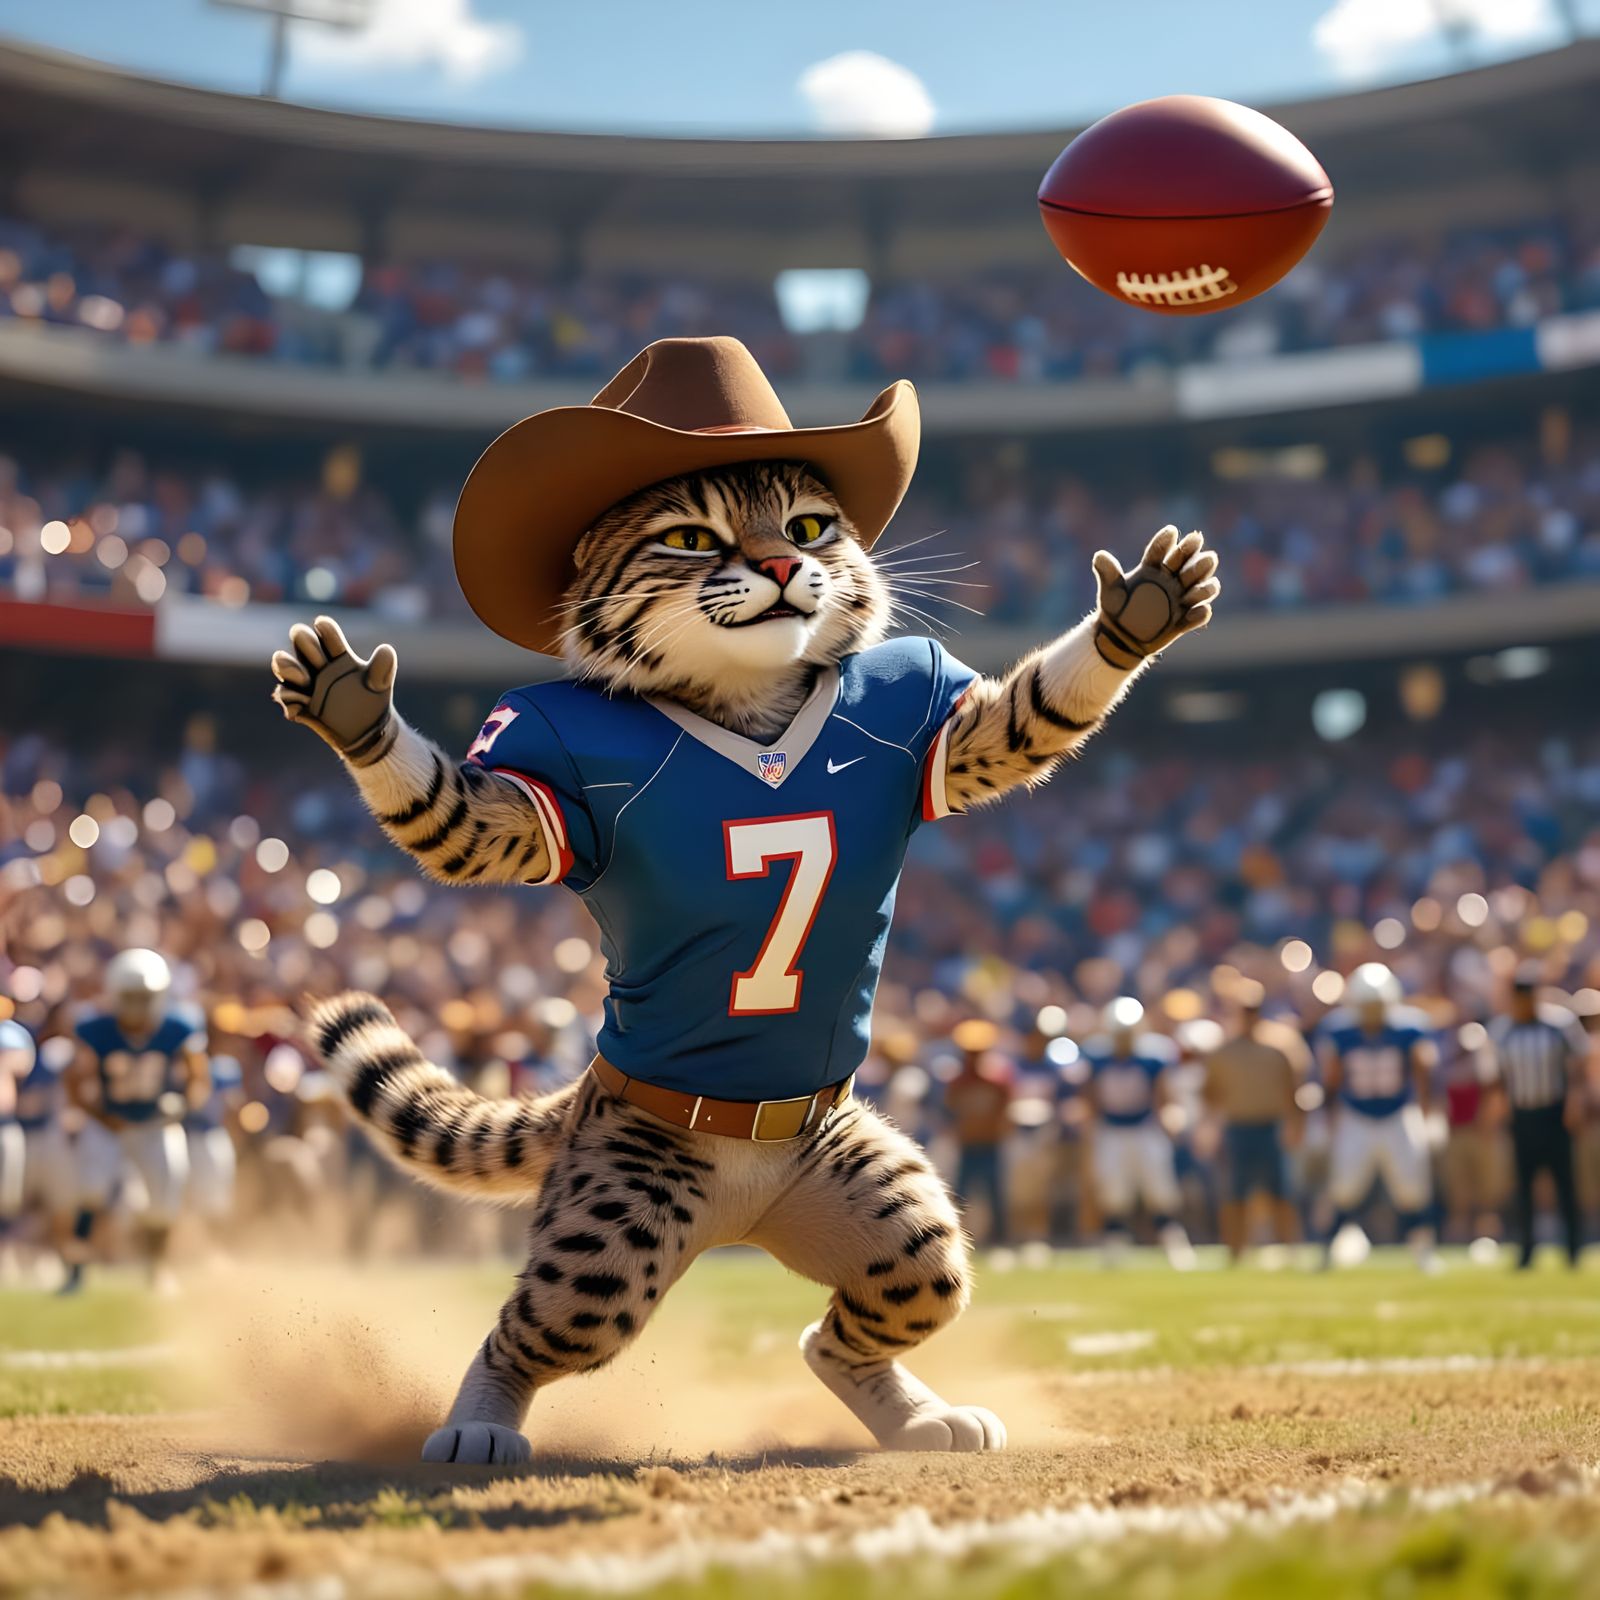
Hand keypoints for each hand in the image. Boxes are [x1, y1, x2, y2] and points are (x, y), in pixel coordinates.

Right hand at [270, 615, 397, 763]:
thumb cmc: (372, 700)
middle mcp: (318, 663)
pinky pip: (286, 696)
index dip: (325, 628)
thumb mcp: (379, 684)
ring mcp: (305, 682)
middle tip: (318, 656)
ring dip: (288, 667)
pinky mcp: (299, 703)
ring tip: (304, 679)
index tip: (322, 624)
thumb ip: (382, 668)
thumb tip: (387, 650)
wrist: (367, 731)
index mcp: (337, 654)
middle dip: (305, 642)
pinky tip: (301, 708)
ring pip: (284, 665)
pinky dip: (291, 699)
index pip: (327, 633)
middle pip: (302, 641)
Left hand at [1091, 526, 1220, 669]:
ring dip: (1204, 588)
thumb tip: (1098, 556)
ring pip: (1200, 589)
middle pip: (1188, 567)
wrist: (1119, 638)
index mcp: (1153, 569)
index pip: (1161, 552)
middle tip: (1206, 556)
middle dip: (1198, 560)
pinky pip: (1197, 617)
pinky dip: (1199, 614)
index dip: (1167, 542)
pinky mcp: (1183, 621)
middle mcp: (1171, 581)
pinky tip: (1198, 612)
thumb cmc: (1115, 609)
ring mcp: (1179, 600)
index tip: (1172, 531)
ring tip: (1200, 588)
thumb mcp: (1110, 591)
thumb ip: (1108, 573)